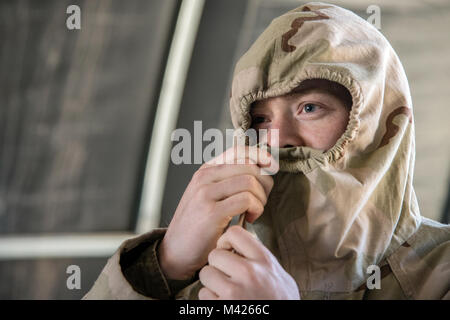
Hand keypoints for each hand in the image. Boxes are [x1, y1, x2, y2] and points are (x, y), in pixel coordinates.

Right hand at [158, 146, 276, 279]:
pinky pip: (246, 200)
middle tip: (261, 201)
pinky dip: (256, 209)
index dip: (261, 157)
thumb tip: (262, 167)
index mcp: (205, 171)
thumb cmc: (198, 226)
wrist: (175, 251)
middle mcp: (204, 177)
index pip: (239, 151)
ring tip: (255, 211)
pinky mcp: (212, 212)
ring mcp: (206, 193)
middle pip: (249, 166)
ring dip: (261, 199)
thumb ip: (229, 181)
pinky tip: (250, 218)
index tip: (271, 168)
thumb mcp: (209, 196)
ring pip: (250, 182)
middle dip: (265, 184)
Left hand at [198, 226, 299, 299]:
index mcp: (263, 260)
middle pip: (214, 254)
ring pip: (206, 274)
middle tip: (226, 274)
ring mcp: (234, 291)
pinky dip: (211, 299)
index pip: (234, 233)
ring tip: (225, 289)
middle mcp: (249, 273)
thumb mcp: (277, 273)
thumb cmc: (281, 300)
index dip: (226, 240)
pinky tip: (224, 302)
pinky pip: (204, 294)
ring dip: (212, 282)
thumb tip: (242, 245)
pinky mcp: (222, 307)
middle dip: (217, 265)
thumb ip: (260, 257)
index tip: (227, 250)